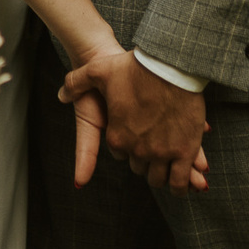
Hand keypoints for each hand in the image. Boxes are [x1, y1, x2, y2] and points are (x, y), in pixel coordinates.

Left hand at [60, 50, 210, 191]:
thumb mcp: (98, 71)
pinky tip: (187, 181)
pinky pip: (180, 180)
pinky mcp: (185, 151)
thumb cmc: (135, 67)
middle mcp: (137, 150)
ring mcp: (162, 152)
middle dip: (144, 158)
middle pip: (139, 167)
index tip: (135, 133)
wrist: (170, 64)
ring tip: (168, 165)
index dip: (127, 144)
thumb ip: (76, 83)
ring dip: (161, 173)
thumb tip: (61, 96)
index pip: (119, 153)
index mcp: (116, 136)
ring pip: (159, 178)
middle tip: (152, 145)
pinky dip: (181, 184)